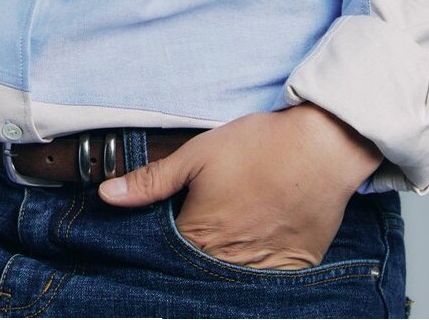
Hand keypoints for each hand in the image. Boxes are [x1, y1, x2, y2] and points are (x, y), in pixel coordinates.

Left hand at [98, 104, 383, 269]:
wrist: (321, 147)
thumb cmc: (259, 146)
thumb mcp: (197, 154)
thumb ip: (152, 181)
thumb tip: (108, 196)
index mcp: (200, 234)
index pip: (166, 257)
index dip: (160, 245)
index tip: (163, 230)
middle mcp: (230, 261)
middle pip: (198, 272)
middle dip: (190, 257)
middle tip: (202, 226)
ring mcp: (265, 269)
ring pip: (230, 280)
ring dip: (220, 265)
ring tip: (226, 234)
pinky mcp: (295, 267)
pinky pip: (267, 282)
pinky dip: (255, 269)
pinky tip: (253, 246)